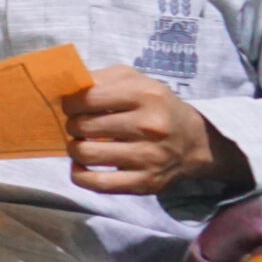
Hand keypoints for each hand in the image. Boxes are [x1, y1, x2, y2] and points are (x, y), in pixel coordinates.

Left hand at [62, 65, 246, 194]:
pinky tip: (82, 166)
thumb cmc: (155, 106)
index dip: (70, 103)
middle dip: (73, 125)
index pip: (88, 99)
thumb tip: (67, 88)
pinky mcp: (145, 183)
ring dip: (75, 148)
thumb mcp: (135, 81)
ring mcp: (148, 157)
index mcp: (145, 95)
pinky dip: (80, 175)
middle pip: (83, 126)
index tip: (71, 106)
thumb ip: (102, 78)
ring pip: (85, 154)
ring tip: (82, 143)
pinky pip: (97, 183)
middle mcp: (149, 126)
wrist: (194, 141)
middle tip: (79, 125)